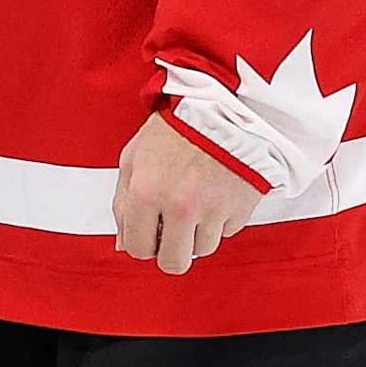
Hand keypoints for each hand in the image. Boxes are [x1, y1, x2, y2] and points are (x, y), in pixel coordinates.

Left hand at [115, 114, 264, 274]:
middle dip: (170, 251)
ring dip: (198, 233)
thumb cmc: (175, 126)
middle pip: (174, 263)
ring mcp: (214, 209)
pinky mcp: (242, 207)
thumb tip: (123, 245)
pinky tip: (217, 191)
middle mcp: (180, 206)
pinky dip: (221, 218)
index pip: (138, 249)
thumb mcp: (135, 155)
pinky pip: (228, 230)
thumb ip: (123, 203)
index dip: (142, 243)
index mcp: (146, 192)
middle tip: (173, 230)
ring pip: (203, 249)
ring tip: (198, 200)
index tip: (149, 231)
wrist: (227, 103)